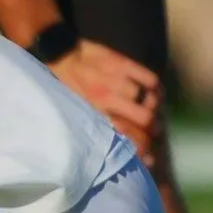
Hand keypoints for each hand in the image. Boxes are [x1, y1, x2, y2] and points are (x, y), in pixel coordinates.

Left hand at [47, 39, 160, 160]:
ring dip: (154, 108)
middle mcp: (106, 98)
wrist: (57, 54)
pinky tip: (152, 92)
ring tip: (152, 112)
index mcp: (92, 114)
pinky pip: (150, 79)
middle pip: (145, 119)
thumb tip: (111, 148)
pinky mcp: (122, 63)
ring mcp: (115, 80)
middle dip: (153, 129)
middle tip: (153, 131)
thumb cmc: (63, 88)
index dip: (143, 149)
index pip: (127, 136)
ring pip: (149, 100)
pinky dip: (155, 88)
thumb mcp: (71, 113)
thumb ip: (91, 128)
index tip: (149, 158)